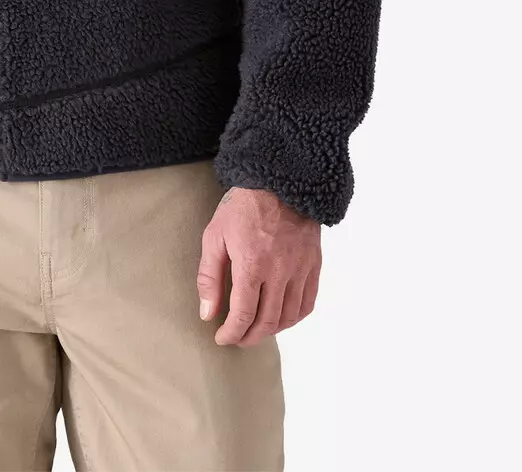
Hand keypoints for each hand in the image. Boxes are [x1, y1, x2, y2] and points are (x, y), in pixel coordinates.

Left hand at [198, 186, 320, 343]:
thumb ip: (209, 277)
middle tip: (237, 338)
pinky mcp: (314, 265)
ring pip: (289, 317)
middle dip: (249, 337)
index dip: (231, 333)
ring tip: (255, 330)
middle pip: (267, 321)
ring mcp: (300, 269)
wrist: (278, 182)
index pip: (243, 314)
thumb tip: (207, 313)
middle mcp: (279, 271)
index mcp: (252, 264)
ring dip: (270, 330)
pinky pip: (307, 303)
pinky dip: (293, 318)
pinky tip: (280, 317)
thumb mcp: (214, 236)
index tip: (222, 338)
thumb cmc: (242, 207)